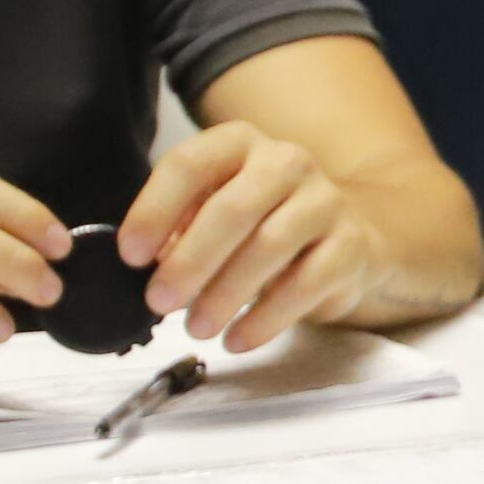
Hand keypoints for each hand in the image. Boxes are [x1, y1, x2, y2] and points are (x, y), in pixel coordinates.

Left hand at [121, 121, 381, 352]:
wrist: (347, 234)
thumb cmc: (260, 222)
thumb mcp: (213, 211)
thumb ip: (179, 229)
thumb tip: (151, 266)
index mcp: (239, 143)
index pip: (190, 164)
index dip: (154, 210)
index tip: (131, 256)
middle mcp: (286, 162)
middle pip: (232, 209)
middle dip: (190, 260)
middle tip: (159, 302)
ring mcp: (325, 201)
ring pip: (270, 246)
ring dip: (226, 294)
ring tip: (197, 328)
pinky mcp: (352, 245)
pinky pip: (307, 283)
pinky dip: (266, 318)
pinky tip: (238, 339)